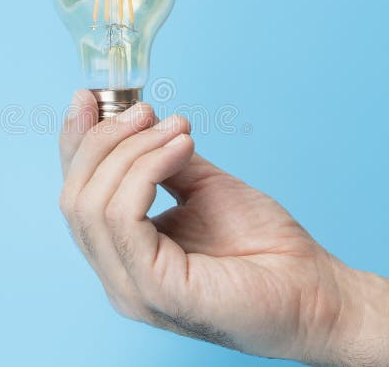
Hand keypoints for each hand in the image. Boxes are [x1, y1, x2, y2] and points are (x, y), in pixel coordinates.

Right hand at [58, 90, 354, 362]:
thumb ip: (163, 162)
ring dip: (130, 151)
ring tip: (175, 130)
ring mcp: (130, 286)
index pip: (76, 194)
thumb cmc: (265, 247)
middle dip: (103, 140)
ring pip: (92, 203)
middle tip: (145, 111)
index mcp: (123, 253)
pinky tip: (181, 148)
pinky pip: (123, 216)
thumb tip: (140, 122)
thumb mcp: (203, 188)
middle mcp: (116, 274)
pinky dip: (146, 169)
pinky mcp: (153, 287)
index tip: (89, 96)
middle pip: (74, 196)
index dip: (75, 142)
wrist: (314, 292)